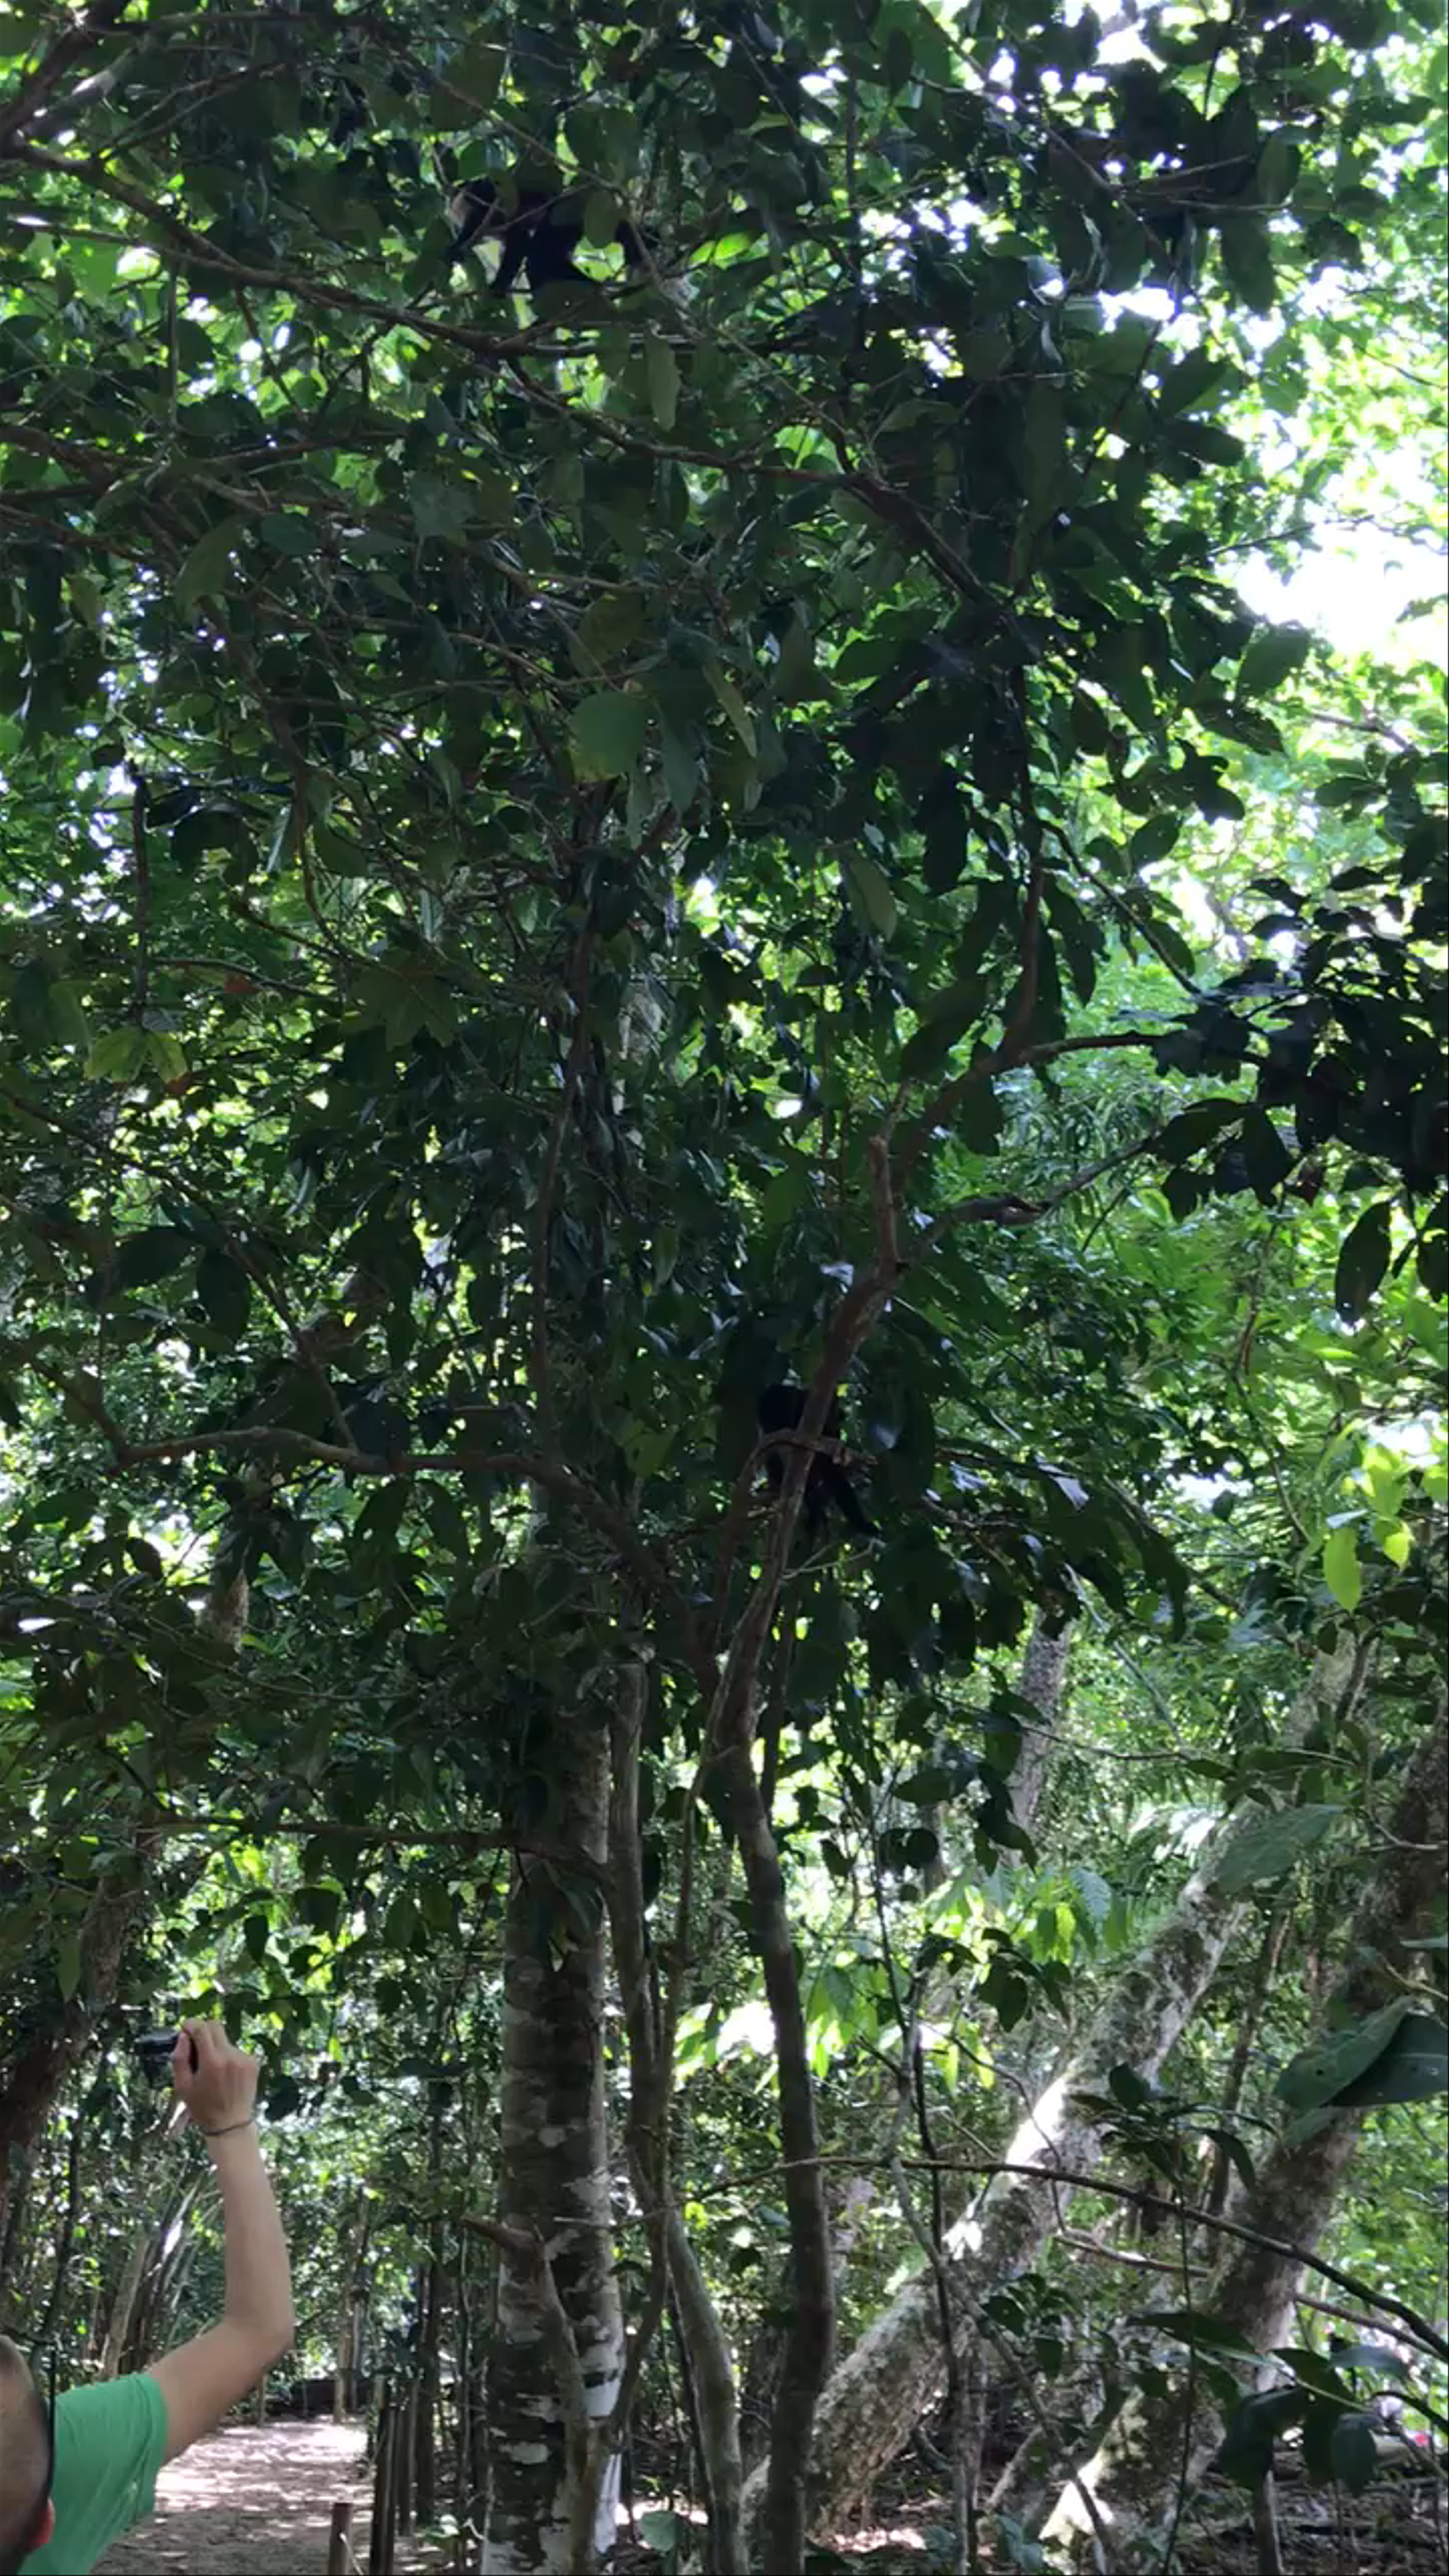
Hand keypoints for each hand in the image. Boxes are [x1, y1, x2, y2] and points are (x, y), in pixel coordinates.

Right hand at [172, 2019, 257, 2134]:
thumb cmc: (202, 2108)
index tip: (185, 2028)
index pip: (202, 2028)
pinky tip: (224, 2074)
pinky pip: (236, 2050)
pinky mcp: (253, 2063)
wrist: (230, 2124)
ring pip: (225, 2040)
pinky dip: (227, 2056)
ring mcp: (244, 2058)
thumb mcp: (182, 2087)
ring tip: (211, 2069)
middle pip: (216, 2026)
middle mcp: (231, 2056)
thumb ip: (180, 2059)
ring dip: (216, 2047)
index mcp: (212, 2062)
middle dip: (203, 2031)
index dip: (191, 2024)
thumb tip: (183, 2037)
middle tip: (195, 2044)